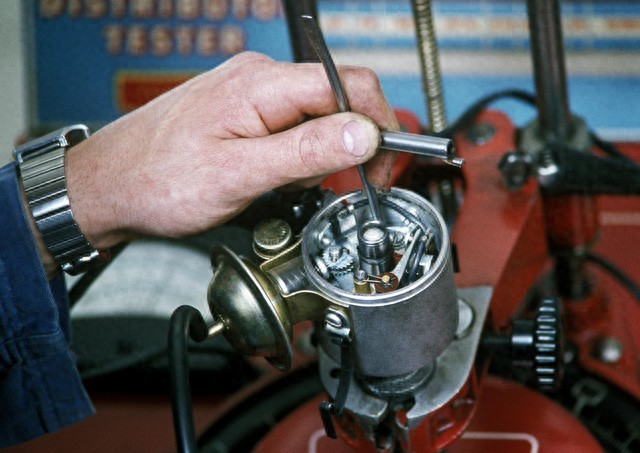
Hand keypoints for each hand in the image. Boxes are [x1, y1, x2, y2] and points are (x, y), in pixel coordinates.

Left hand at [63, 52, 397, 253]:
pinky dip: (298, 156)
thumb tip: (362, 134)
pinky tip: (273, 176)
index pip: (350, 86)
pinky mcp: (245, 113)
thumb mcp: (239, 175)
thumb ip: (305, 152)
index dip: (378, 126)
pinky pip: (292, 127)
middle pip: (339, 100)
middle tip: (333, 185)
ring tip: (284, 184)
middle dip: (348, 147)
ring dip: (319, 156)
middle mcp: (259, 79)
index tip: (383, 166)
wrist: (110, 187)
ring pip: (317, 118)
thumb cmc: (158, 180)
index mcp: (261, 85)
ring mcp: (251, 95)